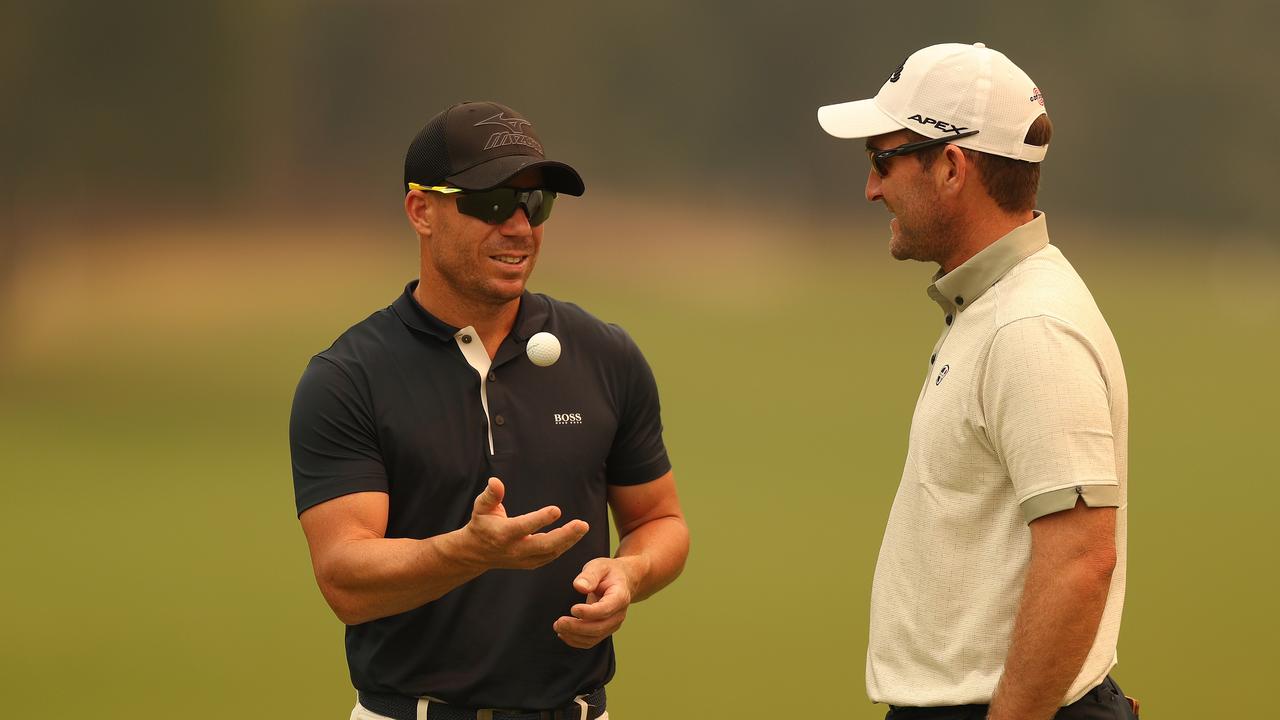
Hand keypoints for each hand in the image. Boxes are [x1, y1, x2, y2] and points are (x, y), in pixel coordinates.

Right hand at [457, 478, 588, 569]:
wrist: (476, 553)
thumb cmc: (482, 524)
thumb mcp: (481, 507)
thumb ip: (491, 495)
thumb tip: (495, 481)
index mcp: (502, 534)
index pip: (524, 527)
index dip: (540, 519)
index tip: (556, 510)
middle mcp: (514, 549)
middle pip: (543, 545)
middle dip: (565, 535)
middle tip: (582, 524)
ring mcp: (523, 559)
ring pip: (550, 552)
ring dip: (569, 541)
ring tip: (582, 527)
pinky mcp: (530, 564)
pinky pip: (550, 556)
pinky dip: (563, 547)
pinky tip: (574, 535)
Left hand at [554, 557, 639, 648]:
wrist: (621, 581)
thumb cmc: (608, 572)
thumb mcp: (599, 566)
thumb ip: (589, 575)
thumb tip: (579, 586)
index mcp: (620, 596)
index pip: (605, 609)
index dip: (589, 612)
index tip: (573, 609)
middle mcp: (619, 614)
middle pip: (599, 627)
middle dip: (577, 627)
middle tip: (559, 622)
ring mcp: (613, 624)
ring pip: (594, 637)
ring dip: (574, 635)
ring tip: (558, 626)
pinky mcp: (605, 630)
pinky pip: (591, 641)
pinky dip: (576, 640)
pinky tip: (564, 634)